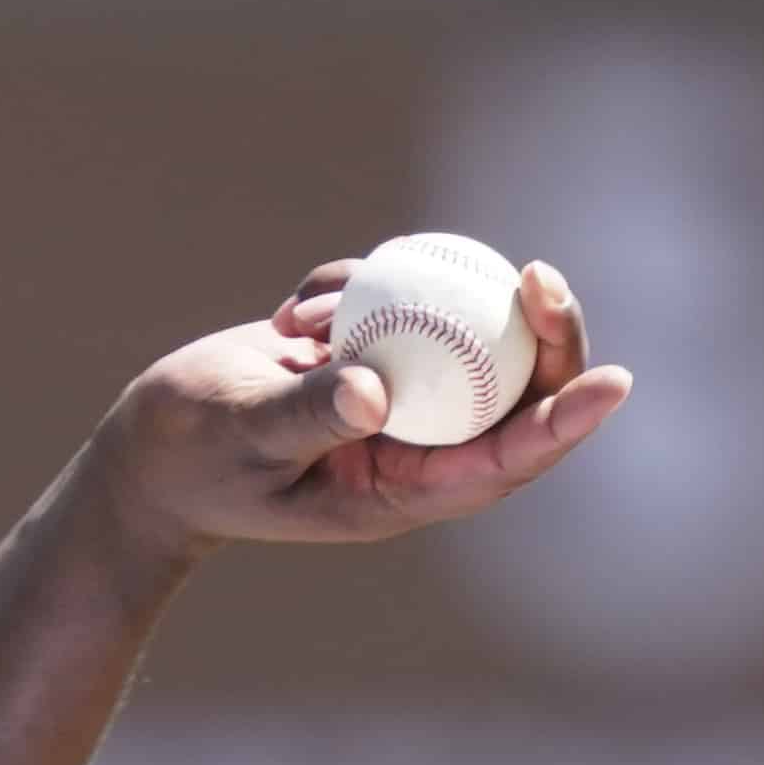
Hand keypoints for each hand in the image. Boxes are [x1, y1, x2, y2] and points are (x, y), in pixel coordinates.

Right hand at [74, 255, 631, 571]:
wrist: (149, 452)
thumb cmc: (192, 462)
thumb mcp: (244, 439)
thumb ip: (308, 417)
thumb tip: (374, 390)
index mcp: (403, 491)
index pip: (507, 457)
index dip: (565, 421)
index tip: (613, 380)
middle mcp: (415, 446)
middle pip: (515, 390)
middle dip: (542, 334)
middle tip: (538, 273)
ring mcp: (398, 398)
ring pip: (465, 337)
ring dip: (414, 302)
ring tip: (302, 329)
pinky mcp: (374, 353)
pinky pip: (402, 302)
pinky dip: (354, 288)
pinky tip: (291, 320)